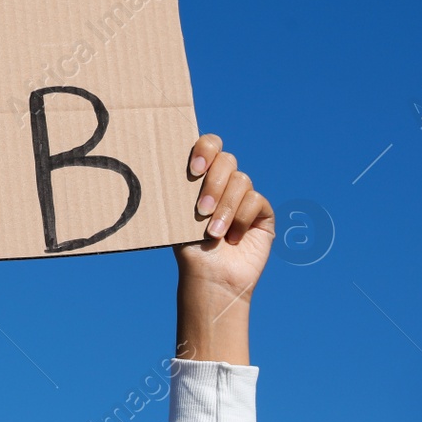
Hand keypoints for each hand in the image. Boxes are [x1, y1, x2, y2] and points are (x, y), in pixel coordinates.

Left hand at [172, 133, 273, 364]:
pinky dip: (241, 218)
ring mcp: (245, 195)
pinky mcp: (262, 212)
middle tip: (201, 210)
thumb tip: (159, 159)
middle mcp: (225, 181)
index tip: (193, 170)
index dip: (204, 149)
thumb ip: (178, 186)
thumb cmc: (188, 246)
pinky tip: (233, 238)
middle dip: (213, 184)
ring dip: (225, 207)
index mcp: (202, 176)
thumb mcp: (178, 213)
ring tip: (213, 232)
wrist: (209, 277)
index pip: (209, 144)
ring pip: (241, 180)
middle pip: (226, 159)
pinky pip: (256, 200)